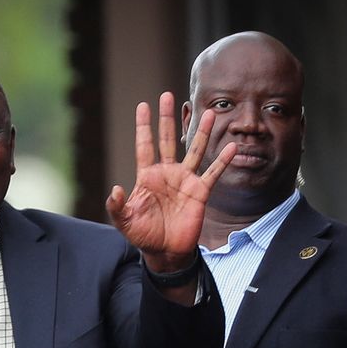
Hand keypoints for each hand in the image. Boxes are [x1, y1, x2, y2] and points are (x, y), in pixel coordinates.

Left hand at [106, 92, 234, 272]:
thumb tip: (115, 188)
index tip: (143, 105)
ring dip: (201, 133)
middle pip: (167, 140)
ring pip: (194, 150)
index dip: (144, 126)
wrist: (165, 252)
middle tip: (168, 95)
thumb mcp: (124, 221)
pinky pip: (213, 173)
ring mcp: (185, 180)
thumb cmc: (142, 235)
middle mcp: (167, 173)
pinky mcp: (200, 192)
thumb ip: (116, 205)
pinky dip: (222, 160)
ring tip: (209, 113)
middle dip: (167, 118)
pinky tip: (231, 146)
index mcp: (147, 176)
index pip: (145, 145)